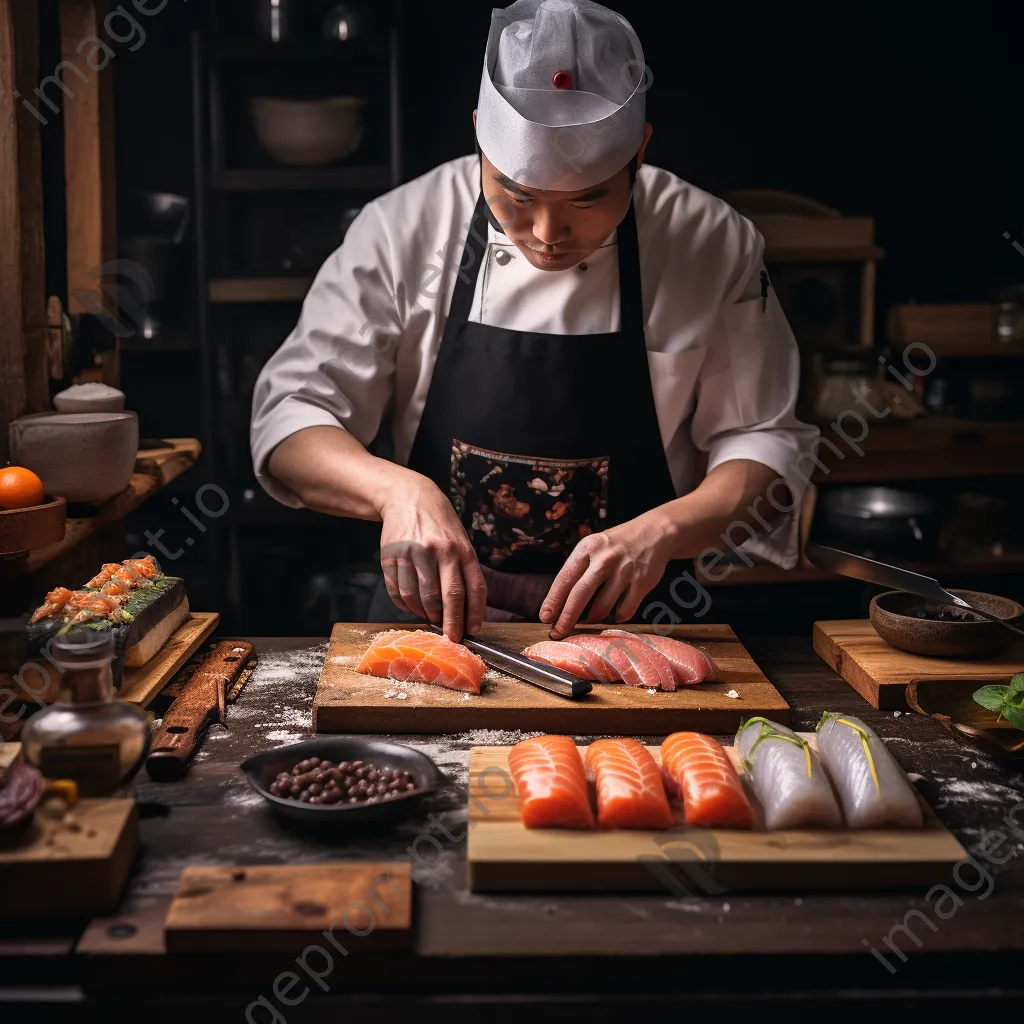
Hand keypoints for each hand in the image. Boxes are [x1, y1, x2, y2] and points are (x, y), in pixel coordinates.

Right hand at [378, 475, 486, 641]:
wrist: (408, 497)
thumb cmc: (439, 526)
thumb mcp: (460, 541)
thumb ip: (464, 571)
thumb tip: (467, 612)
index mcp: (461, 548)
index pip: (473, 588)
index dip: (474, 614)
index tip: (472, 631)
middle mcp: (438, 550)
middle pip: (447, 598)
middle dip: (451, 624)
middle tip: (451, 638)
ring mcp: (413, 554)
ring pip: (420, 599)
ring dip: (426, 615)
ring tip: (431, 617)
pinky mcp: (391, 557)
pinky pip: (398, 592)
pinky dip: (406, 605)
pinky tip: (412, 605)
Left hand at [539, 512, 676, 639]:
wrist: (654, 533)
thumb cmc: (616, 545)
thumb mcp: (593, 547)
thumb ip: (578, 570)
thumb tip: (559, 604)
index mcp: (587, 548)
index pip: (565, 578)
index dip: (553, 600)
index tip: (545, 617)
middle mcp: (605, 559)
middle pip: (580, 594)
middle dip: (567, 617)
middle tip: (558, 632)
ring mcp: (624, 571)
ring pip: (602, 606)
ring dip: (593, 618)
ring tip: (591, 618)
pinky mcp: (641, 582)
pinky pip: (625, 610)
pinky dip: (618, 616)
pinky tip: (616, 612)